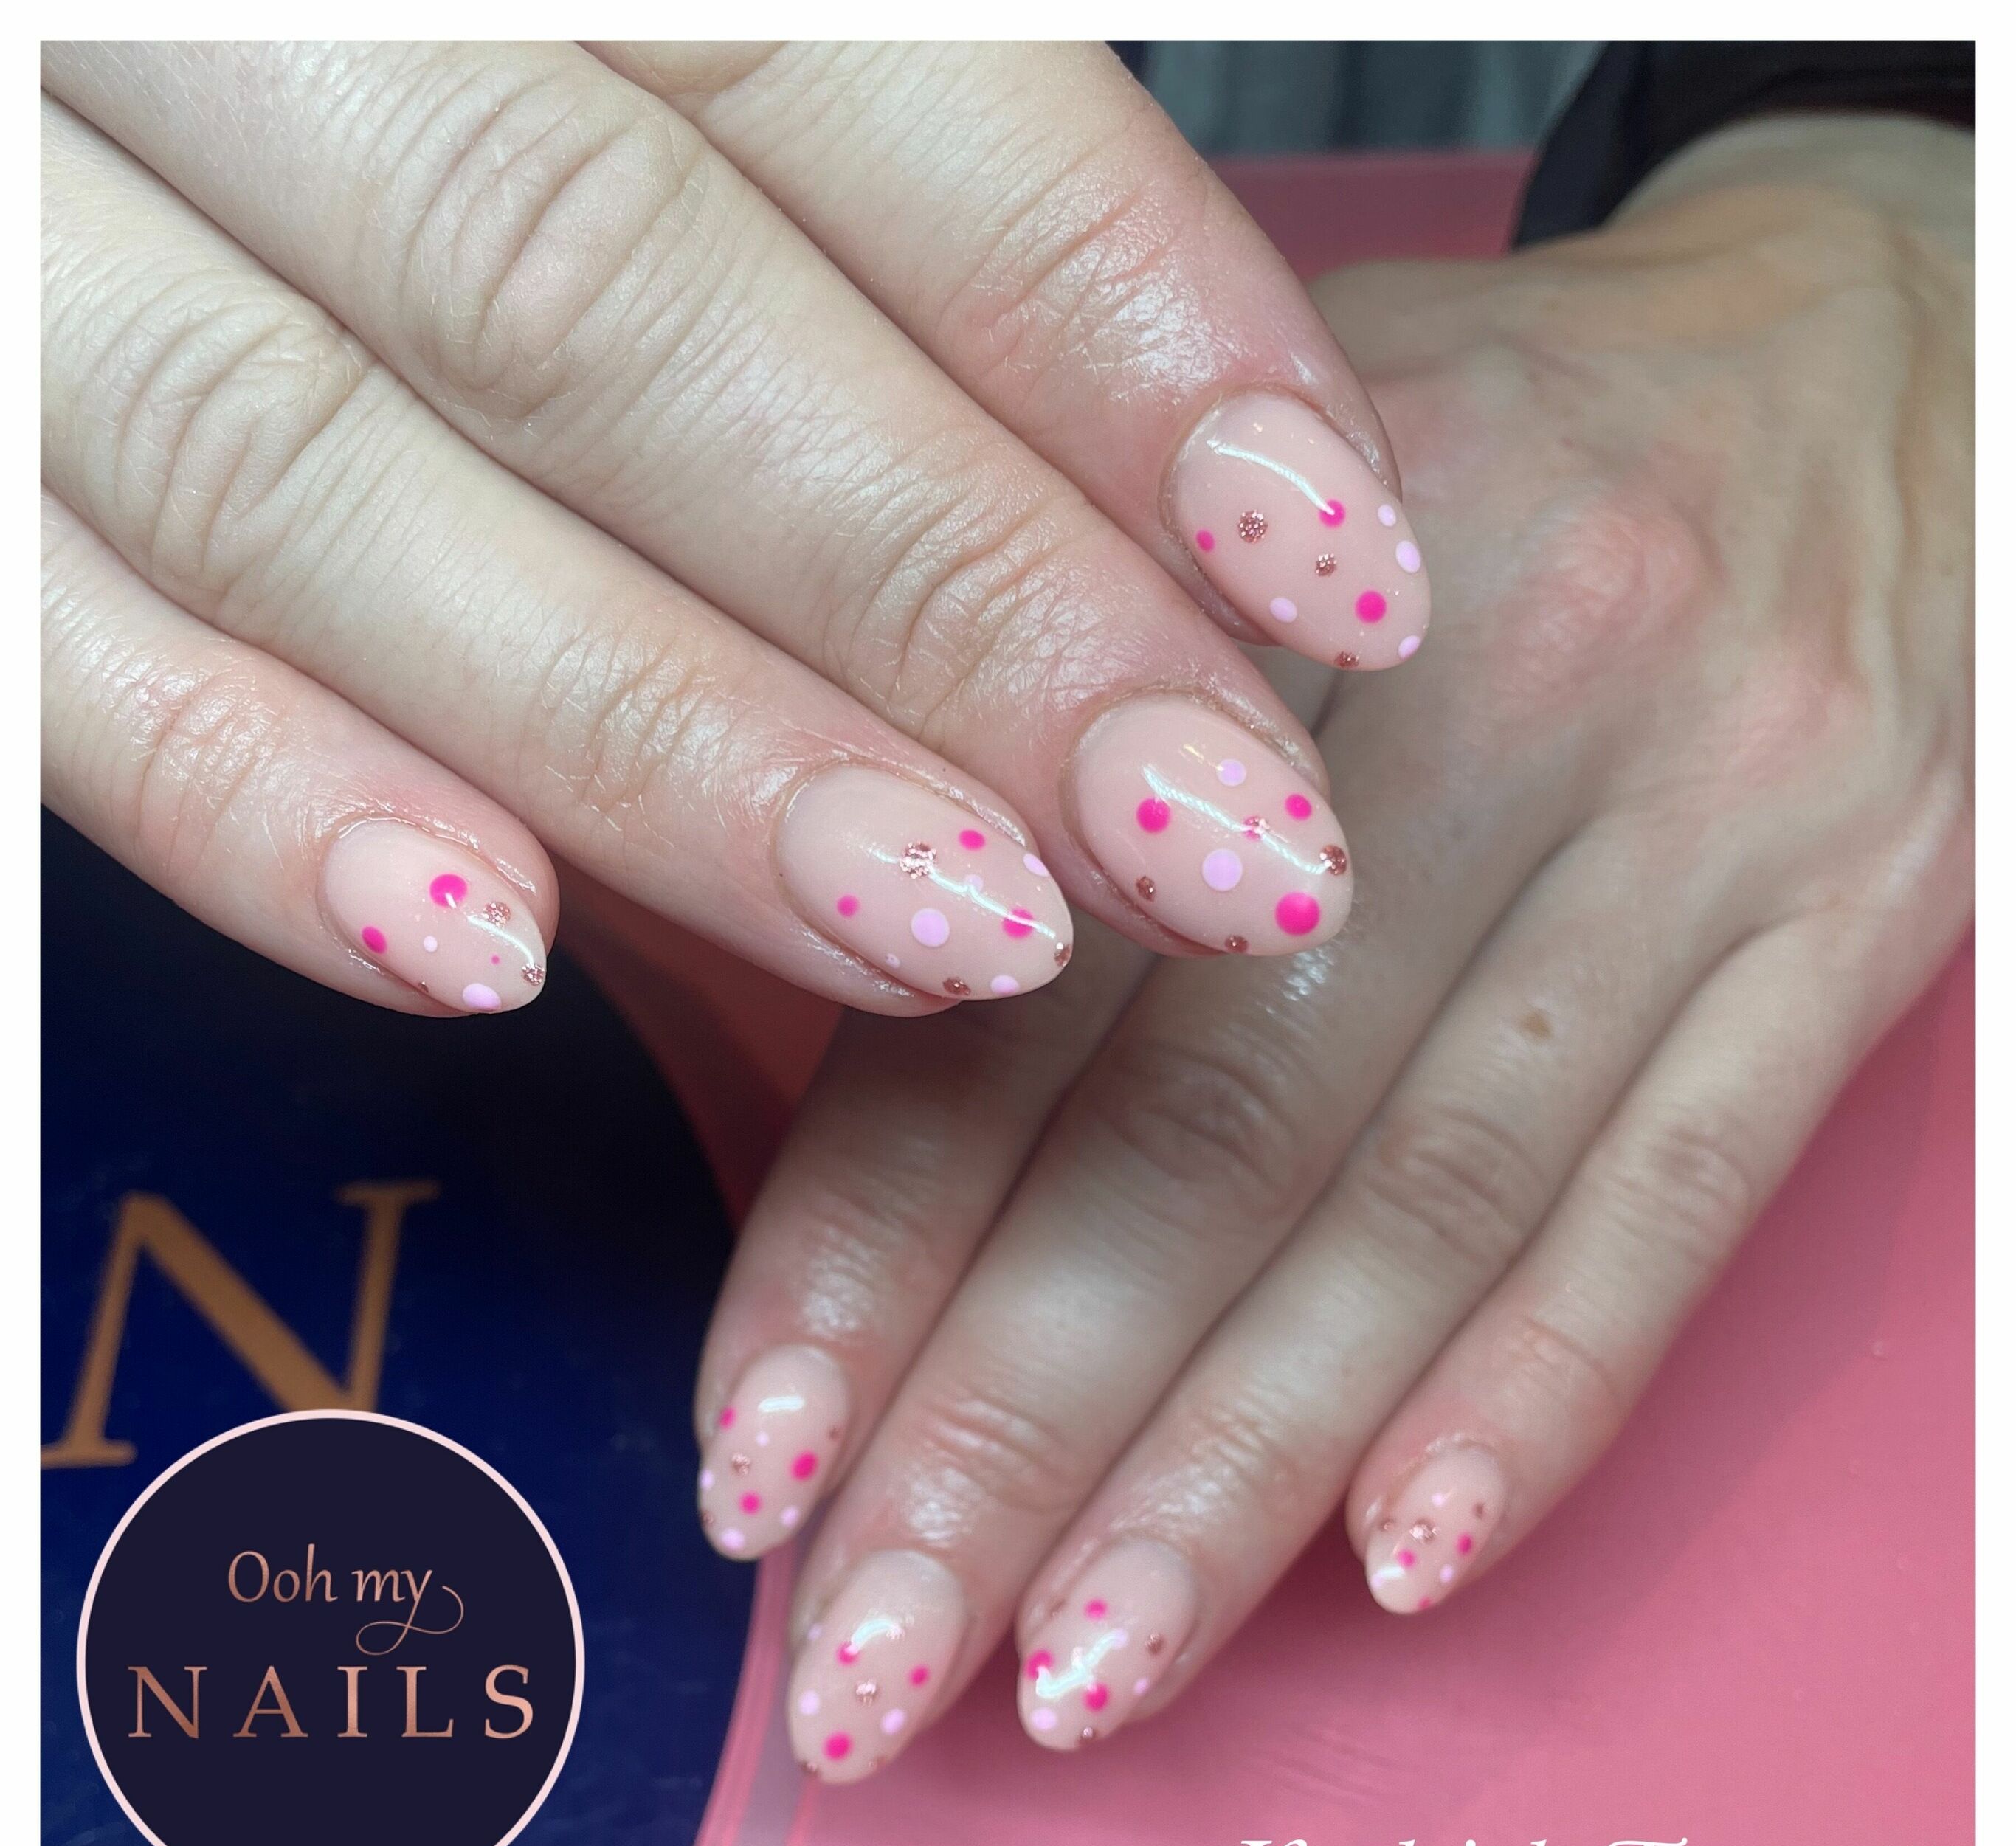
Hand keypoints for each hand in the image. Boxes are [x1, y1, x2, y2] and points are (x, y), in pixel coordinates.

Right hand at [41, 40, 1430, 1017]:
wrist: (68, 33)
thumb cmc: (401, 48)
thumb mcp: (601, 29)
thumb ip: (830, 174)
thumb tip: (1149, 478)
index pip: (836, 62)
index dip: (1106, 318)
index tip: (1330, 560)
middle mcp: (216, 2)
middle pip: (611, 300)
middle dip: (945, 592)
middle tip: (1215, 838)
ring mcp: (9, 220)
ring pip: (333, 481)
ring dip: (673, 741)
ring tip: (961, 936)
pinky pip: (38, 638)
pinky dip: (253, 797)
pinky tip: (492, 957)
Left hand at [693, 113, 1973, 1779]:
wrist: (1876, 374)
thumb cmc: (1485, 455)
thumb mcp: (1229, 493)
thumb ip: (1034, 711)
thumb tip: (841, 987)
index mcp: (1257, 570)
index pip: (1019, 962)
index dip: (867, 1233)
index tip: (752, 1458)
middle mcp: (1483, 695)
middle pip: (1207, 1126)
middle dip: (1012, 1429)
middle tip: (863, 1663)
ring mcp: (1697, 823)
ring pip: (1422, 1208)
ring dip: (1231, 1481)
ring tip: (1069, 1677)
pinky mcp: (1853, 924)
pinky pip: (1681, 1196)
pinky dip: (1538, 1395)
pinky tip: (1396, 1565)